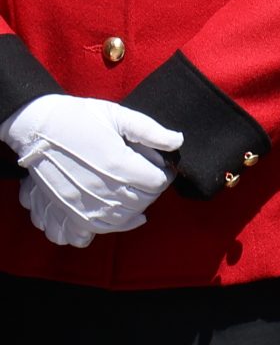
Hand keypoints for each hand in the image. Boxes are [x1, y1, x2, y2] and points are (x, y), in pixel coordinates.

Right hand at [4, 94, 181, 240]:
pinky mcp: (66, 209)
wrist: (36, 127)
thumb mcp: (118, 115)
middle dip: (151, 192)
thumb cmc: (78, 117)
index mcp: (118, 164)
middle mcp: (101, 188)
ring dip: (135, 210)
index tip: (161, 168)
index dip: (164, 174)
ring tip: (137, 197)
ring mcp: (82, 202)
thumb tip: (177, 141)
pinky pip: (92, 229)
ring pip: (121, 219)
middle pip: (142, 202)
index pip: (156, 182)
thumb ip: (150, 130)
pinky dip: (110, 227)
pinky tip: (119, 217)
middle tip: (148, 180)